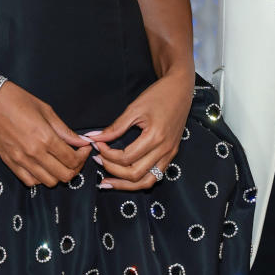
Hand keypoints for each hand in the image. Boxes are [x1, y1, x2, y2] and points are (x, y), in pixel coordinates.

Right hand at [0, 80, 90, 187]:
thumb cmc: (18, 101)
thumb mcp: (47, 111)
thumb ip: (65, 131)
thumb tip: (82, 141)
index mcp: (45, 138)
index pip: (72, 159)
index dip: (83, 156)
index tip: (85, 148)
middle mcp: (34, 153)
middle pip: (64, 175)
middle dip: (75, 168)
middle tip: (76, 156)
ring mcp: (21, 161)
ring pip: (49, 182)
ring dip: (59, 174)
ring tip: (60, 162)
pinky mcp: (10, 163)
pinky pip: (30, 182)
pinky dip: (41, 178)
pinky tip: (43, 166)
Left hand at [93, 67, 193, 190]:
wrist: (180, 89)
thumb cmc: (158, 95)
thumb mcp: (134, 108)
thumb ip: (115, 127)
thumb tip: (95, 138)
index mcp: (154, 137)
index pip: (125, 157)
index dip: (107, 154)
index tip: (98, 145)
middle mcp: (164, 150)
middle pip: (134, 174)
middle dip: (112, 170)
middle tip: (98, 160)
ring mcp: (169, 154)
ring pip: (146, 181)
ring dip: (125, 184)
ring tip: (108, 181)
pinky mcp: (171, 154)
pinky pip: (155, 175)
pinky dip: (139, 180)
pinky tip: (126, 178)